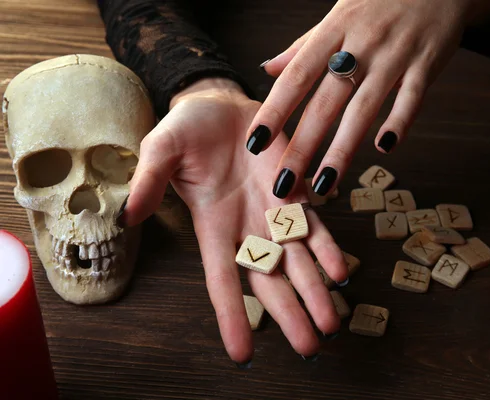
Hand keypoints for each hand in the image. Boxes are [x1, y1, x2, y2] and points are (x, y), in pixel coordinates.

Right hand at [120, 78, 347, 363]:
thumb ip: (150, 181)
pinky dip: (328, 249)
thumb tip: (130, 215)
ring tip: (332, 325)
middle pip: (270, 281)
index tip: (242, 355)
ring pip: (299, 261)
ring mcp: (275, 213)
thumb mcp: (161, 150)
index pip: (223, 280)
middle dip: (289, 314)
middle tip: (309, 349)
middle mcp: (247, 228)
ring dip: (316, 292)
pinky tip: (342, 273)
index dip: (232, 316)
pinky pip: (316, 227)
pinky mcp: (297, 192)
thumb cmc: (187, 130)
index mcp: (213, 227)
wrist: (221, 104)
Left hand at [246, 0, 489, 197]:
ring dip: (343, 149)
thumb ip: (304, 46)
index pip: (296, 76)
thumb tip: (268, 69)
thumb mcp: (337, 15)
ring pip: (364, 108)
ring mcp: (395, 55)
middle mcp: (361, 45)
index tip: (256, 143)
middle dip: (303, 145)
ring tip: (324, 183)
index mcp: (333, 31)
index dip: (275, 110)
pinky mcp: (427, 63)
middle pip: (326, 102)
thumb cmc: (379, 1)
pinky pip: (411, 98)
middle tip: (284, 183)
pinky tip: (384, 150)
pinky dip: (399, 123)